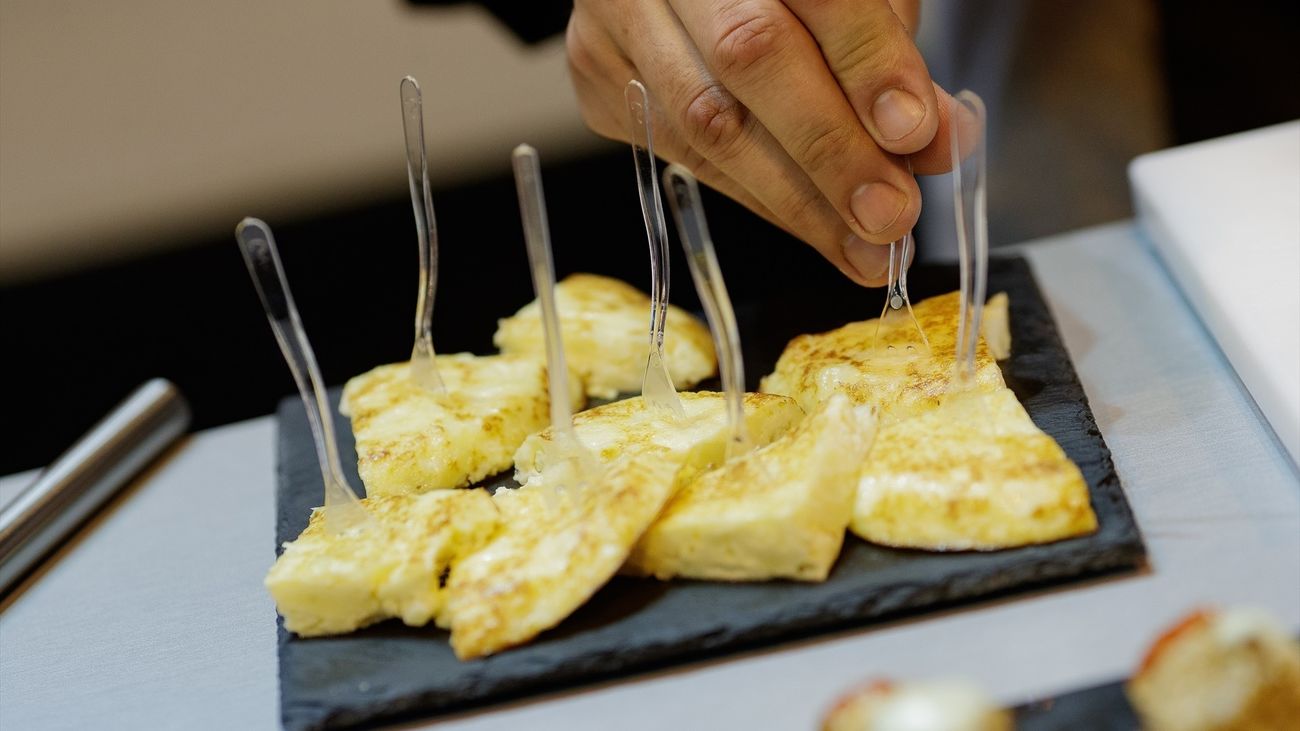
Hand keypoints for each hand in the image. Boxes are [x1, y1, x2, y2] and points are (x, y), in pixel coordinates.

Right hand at [566, 0, 968, 285]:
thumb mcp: (850, 0)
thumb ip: (888, 59)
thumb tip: (938, 144)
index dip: (867, 63)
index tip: (915, 132)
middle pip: (747, 55)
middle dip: (829, 150)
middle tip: (889, 216)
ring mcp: (618, 17)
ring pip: (704, 121)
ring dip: (795, 200)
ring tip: (861, 247)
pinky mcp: (598, 75)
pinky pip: (679, 153)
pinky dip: (754, 196)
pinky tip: (807, 225)